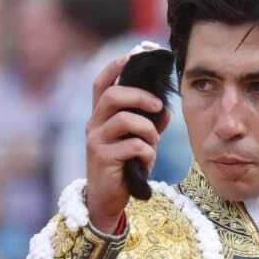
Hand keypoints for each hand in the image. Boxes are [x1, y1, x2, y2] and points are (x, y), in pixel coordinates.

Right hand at [84, 55, 168, 233]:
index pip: (101, 84)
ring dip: (147, 130)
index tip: (133, 56)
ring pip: (124, 120)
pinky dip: (147, 152)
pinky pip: (132, 146)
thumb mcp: (138, 142)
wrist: (107, 201)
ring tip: (153, 143)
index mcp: (100, 117)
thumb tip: (165, 109)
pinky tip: (146, 163)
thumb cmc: (123, 168)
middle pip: (112, 96)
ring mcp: (96, 142)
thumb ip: (149, 124)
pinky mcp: (102, 159)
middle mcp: (93, 125)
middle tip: (157, 106)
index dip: (115, 67)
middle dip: (139, 96)